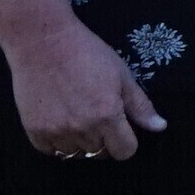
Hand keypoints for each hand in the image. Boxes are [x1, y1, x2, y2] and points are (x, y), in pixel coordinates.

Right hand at [6, 17, 165, 162]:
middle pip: (100, 153)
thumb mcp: (121, 75)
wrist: (42, 40)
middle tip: (95, 114)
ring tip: (75, 115)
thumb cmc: (85, 52)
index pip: (125, 151)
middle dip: (103, 139)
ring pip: (75, 154)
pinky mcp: (34, 130)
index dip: (126, 141)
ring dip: (79, 141)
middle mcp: (82, 129)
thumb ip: (140, 106)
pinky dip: (56, 141)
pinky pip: (50, 150)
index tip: (120, 127)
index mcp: (107, 116)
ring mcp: (56, 131)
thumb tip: (159, 127)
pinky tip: (58, 119)